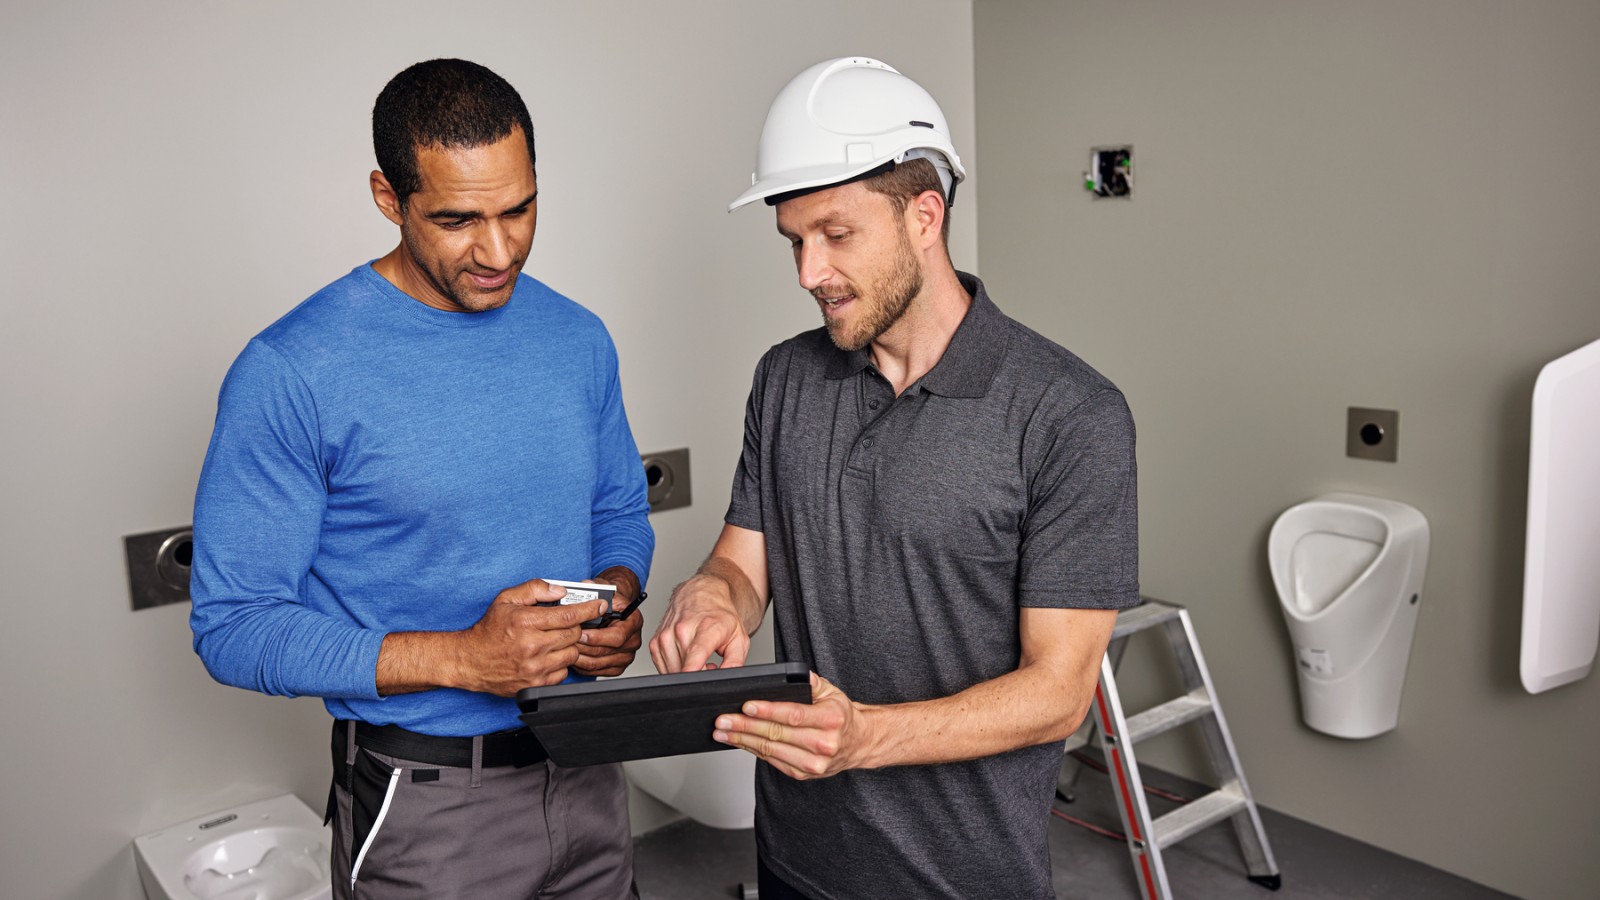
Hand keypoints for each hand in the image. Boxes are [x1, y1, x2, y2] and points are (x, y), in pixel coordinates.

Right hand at [453, 579, 606, 696]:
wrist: (470, 661)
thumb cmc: (489, 630)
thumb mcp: (506, 600)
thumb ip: (534, 589)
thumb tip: (560, 590)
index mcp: (526, 622)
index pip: (569, 615)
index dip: (589, 609)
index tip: (600, 605)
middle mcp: (532, 646)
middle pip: (574, 634)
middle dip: (574, 626)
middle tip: (565, 624)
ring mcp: (535, 668)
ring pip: (572, 654)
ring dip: (568, 645)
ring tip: (553, 640)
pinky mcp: (536, 683)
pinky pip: (564, 672)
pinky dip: (560, 663)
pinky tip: (547, 656)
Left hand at [574, 579, 643, 676]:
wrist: (611, 610)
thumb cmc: (607, 600)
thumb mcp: (602, 588)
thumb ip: (594, 586)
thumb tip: (586, 585)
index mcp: (634, 621)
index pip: (617, 636)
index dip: (597, 637)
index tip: (581, 633)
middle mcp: (633, 640)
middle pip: (606, 652)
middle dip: (583, 647)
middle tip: (566, 641)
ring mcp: (626, 656)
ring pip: (598, 664)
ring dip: (579, 657)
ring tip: (564, 649)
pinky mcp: (616, 667)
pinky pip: (596, 672)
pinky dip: (581, 666)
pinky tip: (571, 656)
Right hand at [650, 572, 751, 672]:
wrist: (702, 593)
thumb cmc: (720, 616)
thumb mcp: (739, 638)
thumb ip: (735, 662)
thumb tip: (725, 679)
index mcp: (707, 627)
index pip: (695, 653)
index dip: (694, 671)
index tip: (694, 681)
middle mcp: (682, 629)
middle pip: (684, 668)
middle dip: (697, 675)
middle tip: (709, 665)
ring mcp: (666, 635)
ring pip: (672, 671)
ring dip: (684, 673)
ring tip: (698, 660)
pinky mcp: (655, 642)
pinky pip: (662, 667)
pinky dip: (673, 668)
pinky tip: (685, 658)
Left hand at [712, 672, 878, 779]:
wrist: (858, 742)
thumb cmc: (840, 715)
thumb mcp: (830, 691)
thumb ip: (809, 681)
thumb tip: (786, 675)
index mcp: (831, 720)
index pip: (792, 715)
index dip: (767, 712)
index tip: (745, 706)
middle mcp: (824, 744)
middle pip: (776, 734)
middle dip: (745, 727)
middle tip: (723, 720)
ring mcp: (813, 763)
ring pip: (771, 751)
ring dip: (742, 741)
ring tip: (722, 732)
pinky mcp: (803, 774)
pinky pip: (772, 761)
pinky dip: (753, 751)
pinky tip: (739, 742)